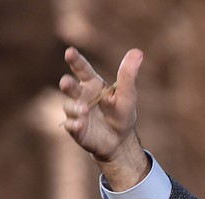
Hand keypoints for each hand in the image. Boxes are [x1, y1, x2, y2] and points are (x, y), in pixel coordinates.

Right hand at [59, 46, 148, 189]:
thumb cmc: (122, 114)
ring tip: (84, 110)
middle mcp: (81, 96)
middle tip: (66, 83)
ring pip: (69, 106)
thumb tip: (137, 52)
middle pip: (70, 87)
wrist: (120, 141)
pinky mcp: (75, 128)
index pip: (82, 69)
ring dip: (75, 108)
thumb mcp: (127, 96)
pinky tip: (80, 125)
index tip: (70, 52)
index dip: (76, 60)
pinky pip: (70, 125)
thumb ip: (128, 75)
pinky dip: (74, 124)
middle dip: (67, 84)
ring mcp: (76, 112)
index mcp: (93, 84)